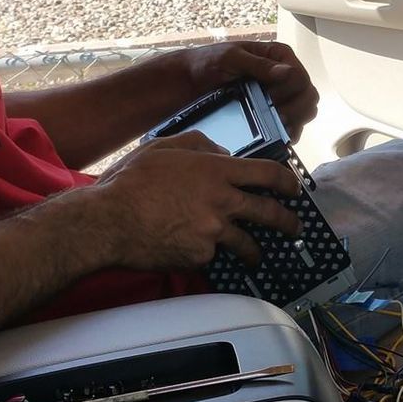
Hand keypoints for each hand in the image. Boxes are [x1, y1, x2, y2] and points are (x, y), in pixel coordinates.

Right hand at [82, 132, 302, 268]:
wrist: (108, 221)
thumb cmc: (130, 181)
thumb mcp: (163, 147)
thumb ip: (198, 145)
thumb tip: (221, 152)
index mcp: (215, 170)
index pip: (268, 174)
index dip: (287, 182)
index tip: (294, 189)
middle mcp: (222, 201)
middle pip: (270, 213)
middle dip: (288, 222)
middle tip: (294, 227)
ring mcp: (213, 231)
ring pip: (248, 243)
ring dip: (256, 251)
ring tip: (256, 256)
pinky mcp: (200, 256)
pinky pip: (212, 256)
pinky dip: (208, 255)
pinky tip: (196, 252)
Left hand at [178, 40, 320, 141]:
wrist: (186, 82)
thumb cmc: (206, 63)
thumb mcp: (230, 58)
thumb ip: (258, 65)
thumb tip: (286, 72)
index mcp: (279, 56)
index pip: (301, 77)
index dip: (289, 91)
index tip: (269, 98)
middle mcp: (284, 77)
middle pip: (308, 97)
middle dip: (295, 110)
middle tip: (276, 118)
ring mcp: (280, 97)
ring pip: (304, 114)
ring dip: (293, 123)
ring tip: (275, 128)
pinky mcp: (271, 115)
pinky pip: (290, 127)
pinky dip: (286, 134)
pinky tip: (274, 137)